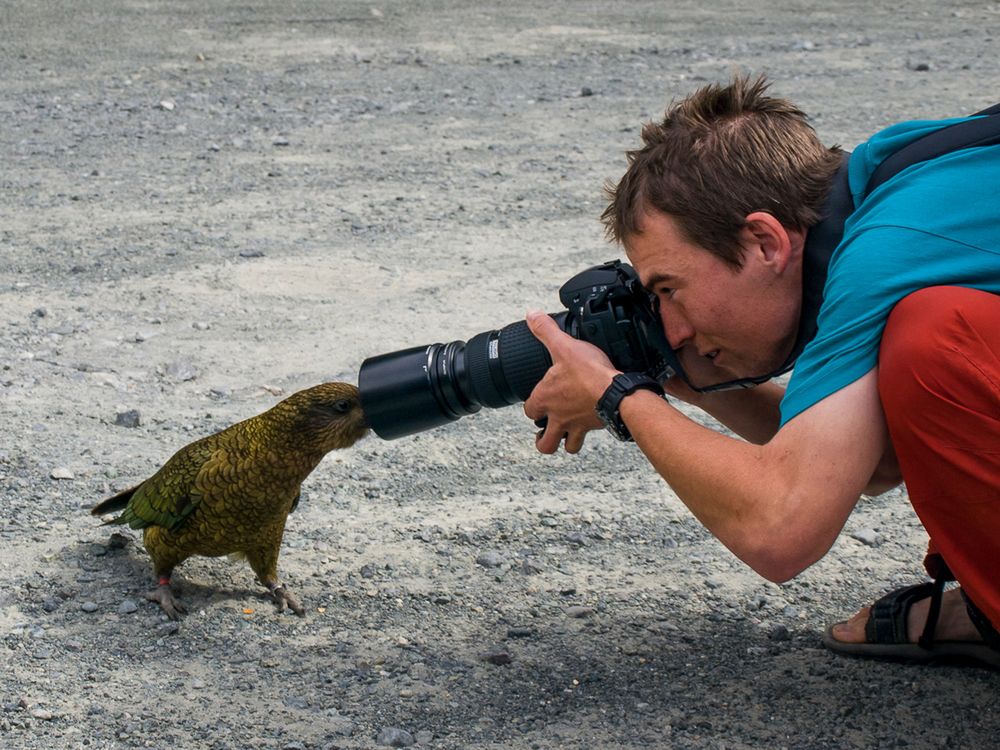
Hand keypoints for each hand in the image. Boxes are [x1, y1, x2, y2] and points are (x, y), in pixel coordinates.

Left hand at [522, 310, 618, 453]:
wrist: (617, 392)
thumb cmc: (589, 372)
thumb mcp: (564, 345)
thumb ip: (546, 330)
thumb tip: (531, 315)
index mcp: (546, 399)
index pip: (529, 410)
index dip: (532, 407)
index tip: (537, 402)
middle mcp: (558, 417)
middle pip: (544, 442)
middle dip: (543, 439)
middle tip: (546, 430)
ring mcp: (577, 426)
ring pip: (567, 447)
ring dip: (565, 443)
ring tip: (567, 436)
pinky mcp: (596, 428)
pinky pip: (590, 439)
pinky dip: (589, 434)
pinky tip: (592, 425)